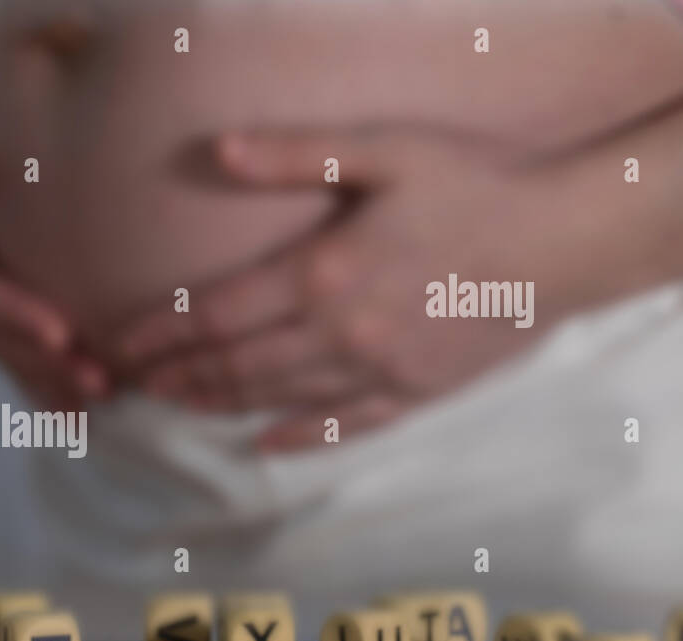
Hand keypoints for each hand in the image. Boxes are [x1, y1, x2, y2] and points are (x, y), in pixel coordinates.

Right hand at [0, 137, 108, 409]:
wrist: (7, 164)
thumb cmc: (1, 143)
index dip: (7, 310)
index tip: (59, 332)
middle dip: (39, 361)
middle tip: (98, 380)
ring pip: (4, 356)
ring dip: (50, 383)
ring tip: (105, 397)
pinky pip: (17, 368)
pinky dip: (48, 394)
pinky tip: (82, 417)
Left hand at [114, 127, 593, 449]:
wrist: (567, 243)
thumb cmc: (475, 187)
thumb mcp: (385, 151)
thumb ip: (293, 155)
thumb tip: (215, 149)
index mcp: (322, 275)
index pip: (214, 315)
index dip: (161, 333)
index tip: (122, 347)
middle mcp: (338, 335)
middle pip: (234, 366)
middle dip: (176, 376)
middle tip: (135, 383)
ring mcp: (375, 373)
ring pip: (276, 399)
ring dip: (218, 403)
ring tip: (176, 404)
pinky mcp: (412, 395)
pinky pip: (341, 427)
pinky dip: (295, 437)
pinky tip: (262, 444)